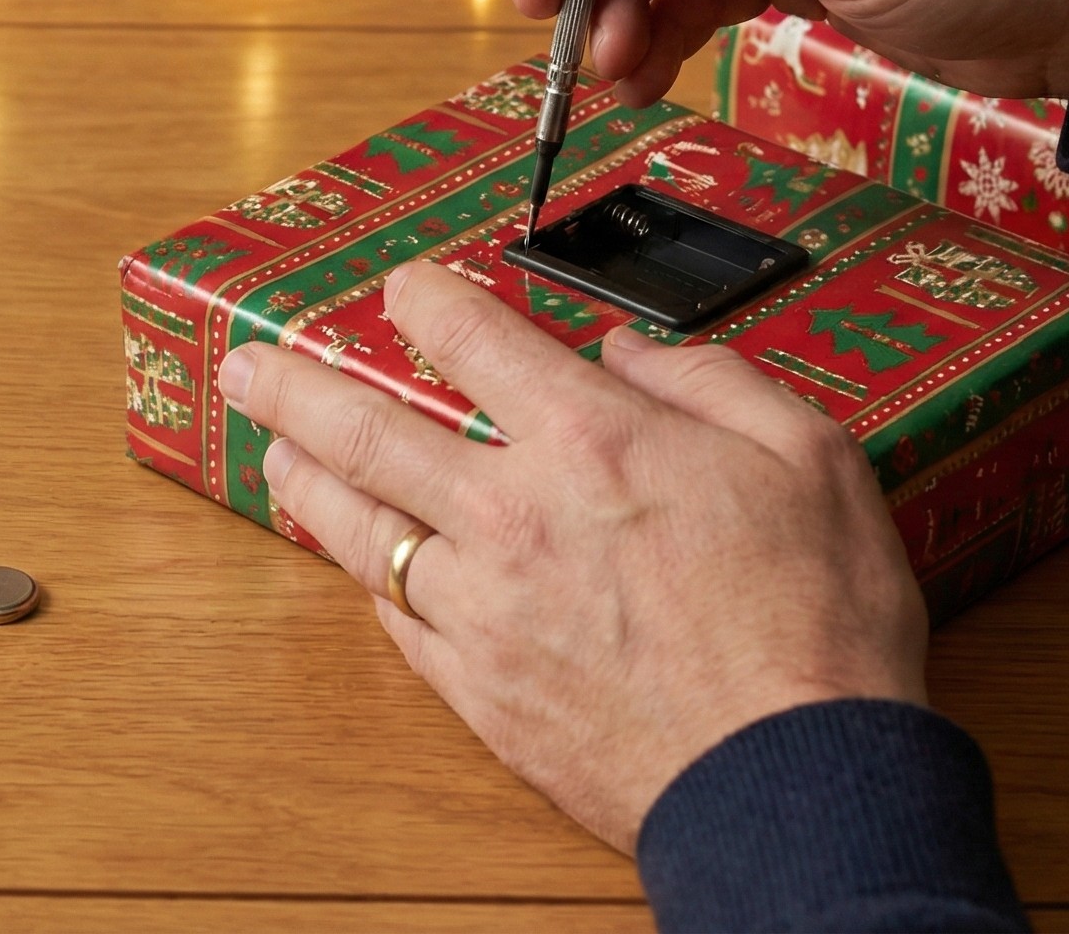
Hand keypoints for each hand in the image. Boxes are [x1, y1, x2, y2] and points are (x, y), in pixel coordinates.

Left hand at [219, 260, 927, 851]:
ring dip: (306, 480)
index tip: (400, 288)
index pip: (472, 337)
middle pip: (367, 427)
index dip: (422, 300)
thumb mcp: (809, 456)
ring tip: (275, 452)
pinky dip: (372, 581)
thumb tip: (633, 353)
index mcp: (593, 439)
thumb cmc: (817, 627)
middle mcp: (516, 513)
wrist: (791, 780)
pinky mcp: (479, 689)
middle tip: (251, 364)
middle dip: (295, 384)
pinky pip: (397, 621)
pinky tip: (363, 564)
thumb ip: (711, 381)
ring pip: (360, 528)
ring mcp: (484, 606)